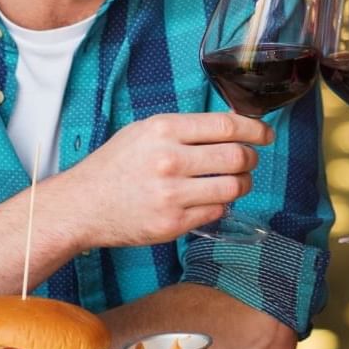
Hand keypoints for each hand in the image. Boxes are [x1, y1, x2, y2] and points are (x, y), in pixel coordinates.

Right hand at [52, 112, 273, 247]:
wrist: (83, 204)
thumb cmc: (115, 165)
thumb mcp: (145, 131)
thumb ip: (186, 128)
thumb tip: (232, 125)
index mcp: (164, 130)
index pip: (227, 126)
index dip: (255, 129)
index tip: (265, 134)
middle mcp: (170, 160)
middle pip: (237, 157)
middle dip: (252, 158)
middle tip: (250, 160)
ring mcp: (172, 195)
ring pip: (233, 188)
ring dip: (242, 184)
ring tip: (234, 182)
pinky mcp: (173, 223)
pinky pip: (217, 212)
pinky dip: (220, 205)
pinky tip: (209, 200)